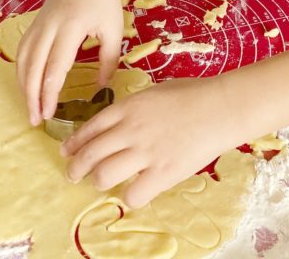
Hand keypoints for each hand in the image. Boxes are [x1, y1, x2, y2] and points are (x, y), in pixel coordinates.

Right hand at [16, 0, 123, 125]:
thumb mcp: (114, 30)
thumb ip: (109, 60)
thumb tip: (101, 87)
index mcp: (70, 28)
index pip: (54, 68)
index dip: (48, 94)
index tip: (49, 115)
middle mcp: (49, 26)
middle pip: (32, 67)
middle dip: (31, 97)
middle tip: (34, 120)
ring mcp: (39, 22)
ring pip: (22, 59)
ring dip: (23, 85)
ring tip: (29, 106)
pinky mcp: (35, 21)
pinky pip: (22, 49)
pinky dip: (21, 69)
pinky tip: (26, 83)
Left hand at [61, 76, 236, 207]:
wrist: (220, 107)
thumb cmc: (191, 94)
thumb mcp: (154, 92)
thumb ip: (133, 109)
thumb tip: (118, 123)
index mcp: (128, 107)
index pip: (90, 128)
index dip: (74, 143)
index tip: (67, 151)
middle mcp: (131, 130)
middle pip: (90, 154)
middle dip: (75, 167)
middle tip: (73, 173)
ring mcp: (146, 153)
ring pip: (103, 175)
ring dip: (98, 181)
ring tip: (100, 182)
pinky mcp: (163, 173)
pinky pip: (133, 195)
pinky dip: (128, 197)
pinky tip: (133, 191)